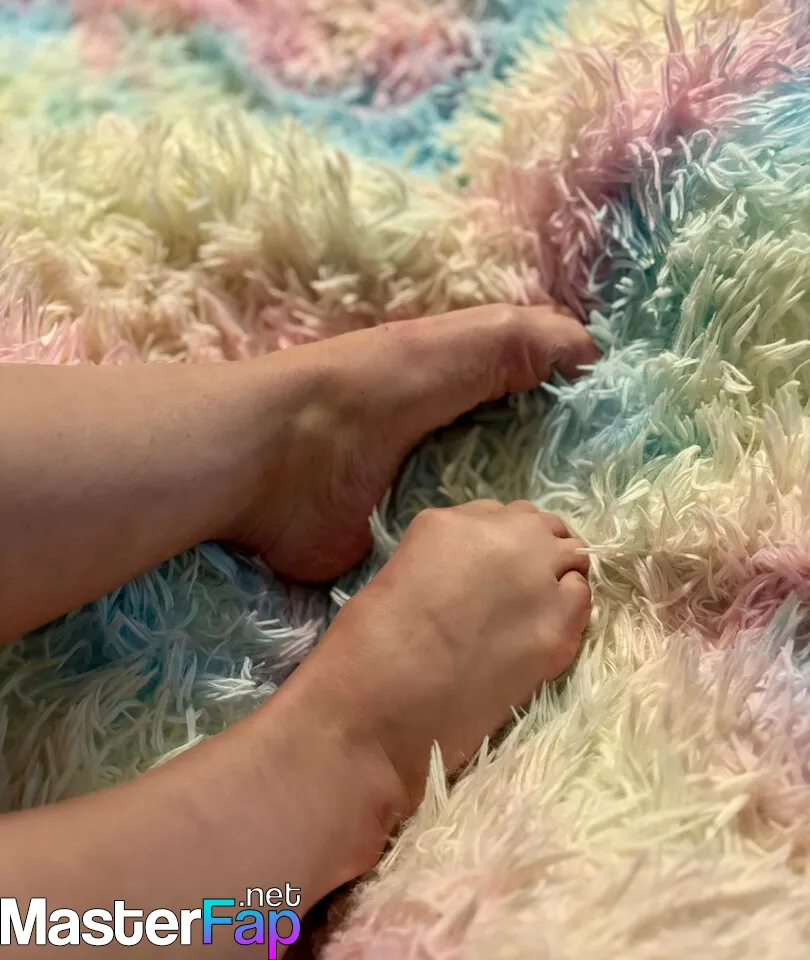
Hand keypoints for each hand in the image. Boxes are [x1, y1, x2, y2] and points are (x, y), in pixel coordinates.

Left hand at [233, 305, 598, 581]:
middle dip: (552, 491)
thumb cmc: (365, 391)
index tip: (620, 454)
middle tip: (610, 524)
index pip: (521, 412)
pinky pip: (449, 564)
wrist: (272, 458)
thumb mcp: (446, 349)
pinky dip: (481, 575)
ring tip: (578, 566)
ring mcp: (413, 505)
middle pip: (507, 469)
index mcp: (447, 398)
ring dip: (520, 537)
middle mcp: (435, 450)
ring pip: (483, 519)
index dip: (565, 427)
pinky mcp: (393, 554)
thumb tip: (590, 349)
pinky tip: (522, 595)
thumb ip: (514, 344)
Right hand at [289, 500, 590, 812]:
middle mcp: (501, 536)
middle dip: (533, 551)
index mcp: (449, 521)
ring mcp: (537, 577)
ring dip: (556, 576)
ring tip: (531, 614)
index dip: (497, 544)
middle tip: (516, 591)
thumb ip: (445, 561)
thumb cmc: (367, 646)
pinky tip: (542, 635)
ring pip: (571, 554)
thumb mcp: (402, 575)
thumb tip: (471, 578)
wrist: (381, 705)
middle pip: (539, 526)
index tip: (489, 570)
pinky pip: (581, 597)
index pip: (496, 515)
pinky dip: (568, 609)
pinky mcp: (559, 626)